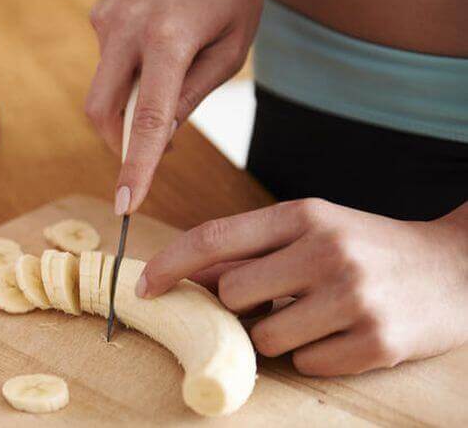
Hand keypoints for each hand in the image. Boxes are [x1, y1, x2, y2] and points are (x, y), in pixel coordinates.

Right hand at [86, 0, 263, 213]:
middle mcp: (127, 28)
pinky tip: (155, 47)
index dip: (136, 166)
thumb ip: (192, 96)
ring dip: (129, 103)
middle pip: (102, 111)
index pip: (149, 119)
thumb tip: (160, 138)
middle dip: (120, 142)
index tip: (126, 204)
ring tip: (168, 77)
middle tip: (151, 151)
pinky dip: (127, 74)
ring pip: (103, 89)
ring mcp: (107, 18)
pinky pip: (106, 63)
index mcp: (169, 39)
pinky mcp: (99, 13)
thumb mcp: (229, 50)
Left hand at [136, 198, 467, 375]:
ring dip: (277, 335)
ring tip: (315, 316)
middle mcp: (328, 251)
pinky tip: (342, 334)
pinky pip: (306, 365)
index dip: (169, 266)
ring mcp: (354, 298)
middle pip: (233, 294)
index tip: (144, 289)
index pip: (213, 238)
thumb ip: (251, 247)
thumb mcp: (311, 229)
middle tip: (273, 299)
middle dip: (241, 306)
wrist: (456, 269)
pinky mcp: (377, 343)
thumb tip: (187, 274)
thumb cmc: (367, 247)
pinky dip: (314, 356)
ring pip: (266, 338)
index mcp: (305, 215)